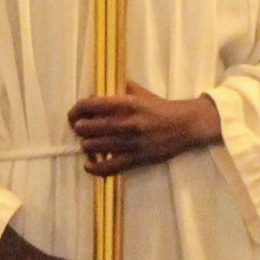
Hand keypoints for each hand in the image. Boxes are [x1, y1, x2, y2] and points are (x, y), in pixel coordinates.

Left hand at [69, 83, 220, 175]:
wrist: (185, 125)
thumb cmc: (160, 108)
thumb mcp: (140, 93)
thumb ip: (118, 91)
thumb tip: (97, 95)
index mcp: (126, 104)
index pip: (89, 105)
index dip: (76, 110)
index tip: (74, 115)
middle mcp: (126, 123)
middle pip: (87, 128)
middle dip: (79, 129)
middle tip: (81, 129)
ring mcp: (130, 143)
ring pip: (93, 147)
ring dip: (86, 146)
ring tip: (88, 144)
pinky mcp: (136, 159)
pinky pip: (108, 168)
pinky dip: (94, 168)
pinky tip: (90, 165)